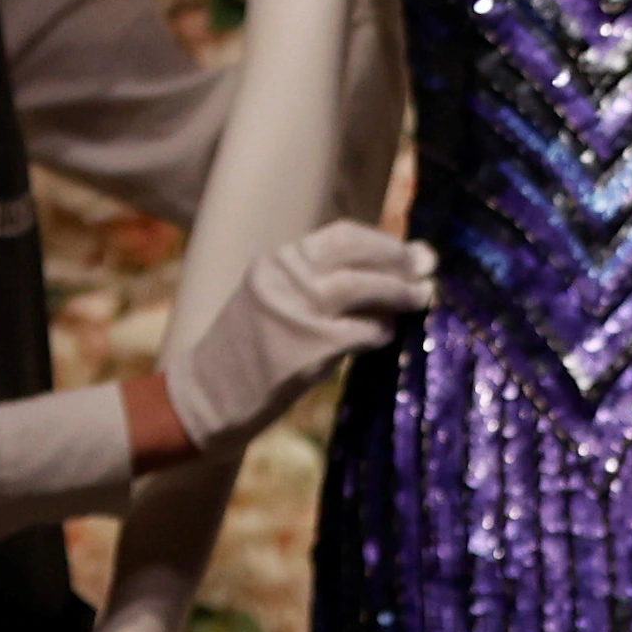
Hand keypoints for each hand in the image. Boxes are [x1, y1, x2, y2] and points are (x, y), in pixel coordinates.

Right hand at [161, 222, 434, 452]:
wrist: (203, 396)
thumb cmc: (246, 352)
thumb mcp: (273, 302)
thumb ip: (318, 284)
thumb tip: (385, 272)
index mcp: (276, 262)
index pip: (342, 235)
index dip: (383, 242)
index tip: (411, 251)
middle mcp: (285, 277)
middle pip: (358, 253)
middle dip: (400, 259)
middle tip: (428, 269)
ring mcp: (297, 310)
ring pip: (365, 287)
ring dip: (401, 292)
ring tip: (422, 298)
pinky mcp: (309, 346)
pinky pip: (363, 331)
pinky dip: (381, 331)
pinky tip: (386, 335)